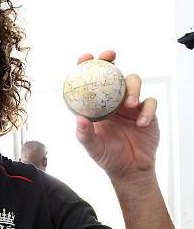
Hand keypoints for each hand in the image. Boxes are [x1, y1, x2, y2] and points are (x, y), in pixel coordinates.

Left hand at [75, 50, 158, 183]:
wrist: (130, 170)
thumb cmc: (108, 157)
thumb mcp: (93, 147)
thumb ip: (84, 134)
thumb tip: (79, 118)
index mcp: (97, 107)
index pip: (91, 82)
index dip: (87, 67)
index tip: (86, 58)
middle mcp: (113, 102)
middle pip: (113, 74)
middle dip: (110, 62)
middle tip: (110, 58)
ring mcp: (131, 105)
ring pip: (133, 82)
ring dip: (132, 89)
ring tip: (130, 105)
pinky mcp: (147, 113)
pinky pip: (150, 103)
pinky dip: (147, 111)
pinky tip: (141, 123)